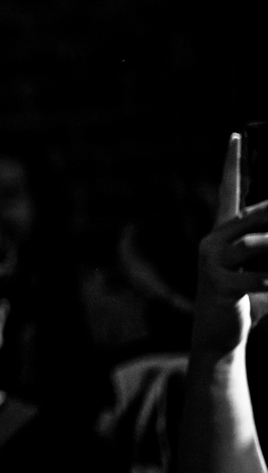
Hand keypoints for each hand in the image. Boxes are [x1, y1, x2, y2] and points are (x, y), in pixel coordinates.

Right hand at [194, 133, 267, 352]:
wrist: (216, 337)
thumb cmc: (244, 301)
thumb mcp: (260, 270)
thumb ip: (267, 249)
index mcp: (220, 234)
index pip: (226, 190)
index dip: (232, 163)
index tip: (235, 136)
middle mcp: (211, 242)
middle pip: (246, 214)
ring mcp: (211, 263)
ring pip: (251, 242)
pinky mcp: (217, 286)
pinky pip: (253, 278)